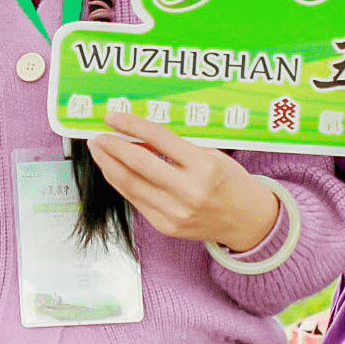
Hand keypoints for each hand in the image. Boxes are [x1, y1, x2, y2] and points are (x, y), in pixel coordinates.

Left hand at [86, 108, 281, 251]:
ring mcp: (176, 213)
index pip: (159, 139)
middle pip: (139, 164)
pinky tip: (113, 169)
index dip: (132, 125)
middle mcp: (190, 191)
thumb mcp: (211, 154)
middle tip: (97, 134)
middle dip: (112, 146)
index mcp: (205, 166)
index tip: (113, 116)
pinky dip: (121, 182)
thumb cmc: (230, 181)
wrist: (247, 220)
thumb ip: (177, 147)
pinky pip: (136, 200)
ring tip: (99, 150)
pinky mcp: (167, 226)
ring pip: (131, 184)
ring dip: (109, 165)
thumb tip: (138, 135)